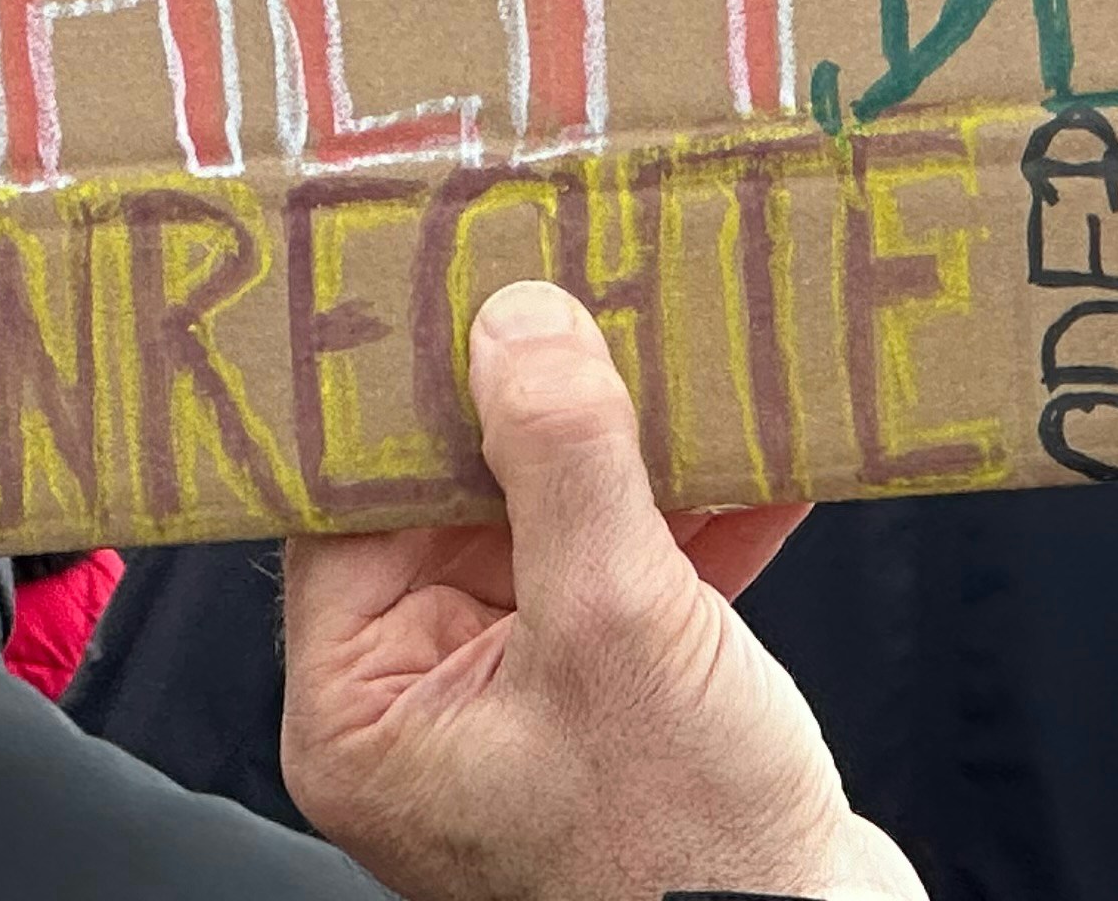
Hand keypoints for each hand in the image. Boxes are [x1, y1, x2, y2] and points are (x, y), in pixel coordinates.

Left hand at [282, 280, 923, 900]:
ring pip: (568, 525)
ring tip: (685, 331)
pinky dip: (706, 512)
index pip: (354, 504)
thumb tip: (519, 319)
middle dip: (543, 399)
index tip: (450, 278)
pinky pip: (648, 574)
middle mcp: (434, 706)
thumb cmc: (681, 856)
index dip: (409, 389)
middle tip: (584, 275)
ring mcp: (536, 703)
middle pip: (466, 501)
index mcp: (369, 709)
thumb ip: (563, 461)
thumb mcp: (616, 626)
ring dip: (640, 443)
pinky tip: (763, 435)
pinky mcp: (631, 706)